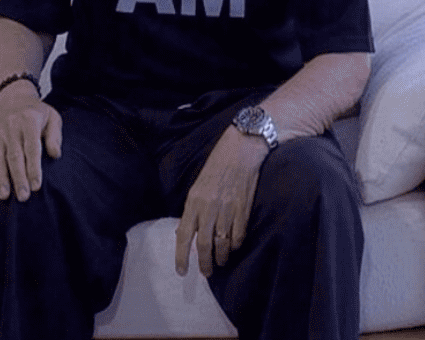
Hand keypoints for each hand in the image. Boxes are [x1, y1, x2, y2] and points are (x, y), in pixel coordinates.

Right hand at [0, 82, 62, 201]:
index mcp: (29, 121)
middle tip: (23, 197)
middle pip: (14, 156)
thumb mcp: (52, 118)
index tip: (36, 186)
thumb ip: (55, 136)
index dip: (33, 168)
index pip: (31, 148)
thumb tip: (55, 154)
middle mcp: (11, 127)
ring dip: (1, 178)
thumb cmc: (37, 113)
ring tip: (4, 196)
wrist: (14, 100)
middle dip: (18, 178)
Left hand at [175, 126, 267, 276]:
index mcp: (193, 201)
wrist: (241, 150)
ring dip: (221, 258)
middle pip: (204, 245)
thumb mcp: (198, 186)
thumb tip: (184, 231)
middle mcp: (208, 208)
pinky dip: (234, 245)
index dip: (181, 256)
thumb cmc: (217, 166)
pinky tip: (232, 247)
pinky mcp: (243, 210)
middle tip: (206, 273)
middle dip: (204, 263)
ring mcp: (227, 210)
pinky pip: (238, 236)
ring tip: (220, 263)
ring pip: (222, 244)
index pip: (183, 235)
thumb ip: (192, 209)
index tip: (182, 271)